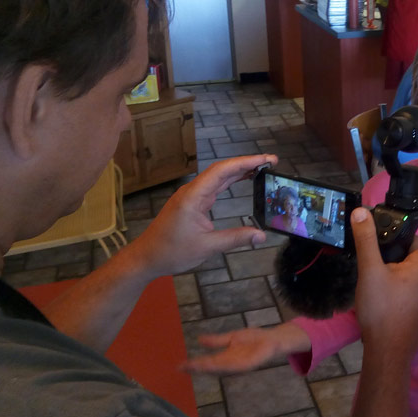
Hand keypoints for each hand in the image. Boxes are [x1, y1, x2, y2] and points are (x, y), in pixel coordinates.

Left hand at [129, 154, 276, 276]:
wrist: (146, 257)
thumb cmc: (172, 252)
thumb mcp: (207, 247)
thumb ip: (235, 238)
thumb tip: (261, 236)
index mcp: (194, 196)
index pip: (222, 171)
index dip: (245, 163)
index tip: (266, 159)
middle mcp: (193, 191)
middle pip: (222, 170)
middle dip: (247, 163)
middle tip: (271, 162)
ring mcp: (192, 196)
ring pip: (218, 177)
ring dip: (239, 171)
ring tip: (262, 168)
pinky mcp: (192, 202)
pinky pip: (214, 186)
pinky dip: (230, 181)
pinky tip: (243, 180)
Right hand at [183, 322, 309, 374]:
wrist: (271, 340)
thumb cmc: (253, 339)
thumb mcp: (231, 338)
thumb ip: (216, 340)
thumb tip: (198, 339)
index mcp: (224, 358)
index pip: (205, 361)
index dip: (193, 363)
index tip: (179, 365)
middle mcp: (228, 364)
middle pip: (209, 367)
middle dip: (196, 368)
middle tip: (180, 367)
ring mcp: (237, 365)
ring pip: (218, 368)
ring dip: (205, 368)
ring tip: (191, 366)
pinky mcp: (246, 364)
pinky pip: (232, 366)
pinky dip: (221, 366)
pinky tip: (212, 364)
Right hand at [351, 208, 417, 358]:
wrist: (388, 352)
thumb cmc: (381, 309)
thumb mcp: (370, 271)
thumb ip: (366, 240)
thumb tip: (360, 212)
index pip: (412, 240)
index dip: (393, 239)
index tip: (375, 246)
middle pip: (410, 258)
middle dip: (391, 259)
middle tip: (371, 267)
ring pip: (409, 276)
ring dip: (393, 276)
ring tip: (373, 284)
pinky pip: (410, 292)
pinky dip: (397, 292)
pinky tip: (381, 301)